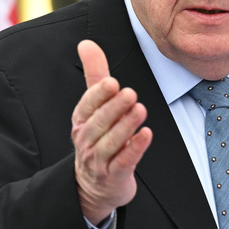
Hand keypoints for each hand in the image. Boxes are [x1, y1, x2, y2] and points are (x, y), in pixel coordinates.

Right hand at [71, 39, 152, 224]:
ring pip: (110, 142)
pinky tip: (146, 135)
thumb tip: (86, 42)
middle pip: (99, 123)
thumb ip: (94, 75)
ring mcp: (99, 160)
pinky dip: (134, 149)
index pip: (87, 106)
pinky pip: (123, 162)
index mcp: (82, 121)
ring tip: (140, 110)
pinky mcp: (114, 176)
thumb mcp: (94, 107)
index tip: (111, 82)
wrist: (94, 186)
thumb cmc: (98, 138)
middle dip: (114, 108)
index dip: (98, 95)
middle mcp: (87, 140)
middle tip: (130, 94)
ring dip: (125, 126)